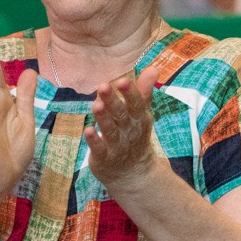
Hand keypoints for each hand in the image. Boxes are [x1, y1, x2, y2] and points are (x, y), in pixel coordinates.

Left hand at [85, 67, 160, 188]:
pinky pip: (99, 148)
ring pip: (110, 130)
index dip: (130, 93)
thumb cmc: (133, 135)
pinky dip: (94, 140)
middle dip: (113, 101)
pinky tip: (86, 130)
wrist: (132, 173)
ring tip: (95, 105)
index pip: (136, 104)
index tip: (123, 80)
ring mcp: (117, 145)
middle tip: (103, 86)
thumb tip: (154, 68)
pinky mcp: (104, 157)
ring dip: (103, 118)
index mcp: (138, 119)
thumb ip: (143, 92)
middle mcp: (129, 131)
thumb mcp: (140, 114)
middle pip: (121, 115)